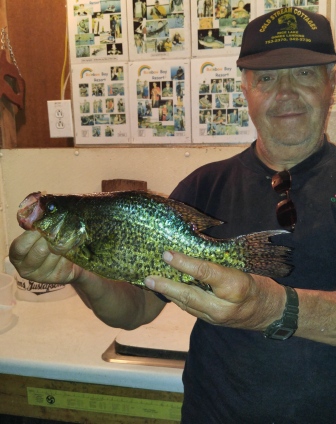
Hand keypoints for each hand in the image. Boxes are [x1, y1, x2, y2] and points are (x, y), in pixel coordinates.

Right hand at [9, 231, 82, 284]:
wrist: (67, 262)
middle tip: (58, 229)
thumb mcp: (38, 236)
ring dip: (63, 242)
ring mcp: (42, 276)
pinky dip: (70, 250)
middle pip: (39, 251)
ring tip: (67, 236)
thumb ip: (36, 228)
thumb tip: (42, 212)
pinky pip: (66, 259)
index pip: (20, 246)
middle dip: (50, 238)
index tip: (42, 226)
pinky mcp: (58, 278)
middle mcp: (26, 269)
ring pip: (55, 254)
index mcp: (17, 257)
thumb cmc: (48, 244)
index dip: (32, 235)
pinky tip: (72, 247)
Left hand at [145, 251, 285, 330]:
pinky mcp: (212, 323)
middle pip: (189, 295)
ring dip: (168, 293)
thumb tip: (194, 248)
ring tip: (151, 282)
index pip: (204, 272)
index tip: (167, 254)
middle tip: (148, 278)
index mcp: (235, 287)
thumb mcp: (243, 268)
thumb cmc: (260, 284)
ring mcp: (216, 318)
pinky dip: (178, 298)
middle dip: (166, 286)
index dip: (183, 262)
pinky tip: (168, 290)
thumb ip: (220, 262)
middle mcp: (223, 306)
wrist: (271, 313)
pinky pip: (191, 309)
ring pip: (187, 304)